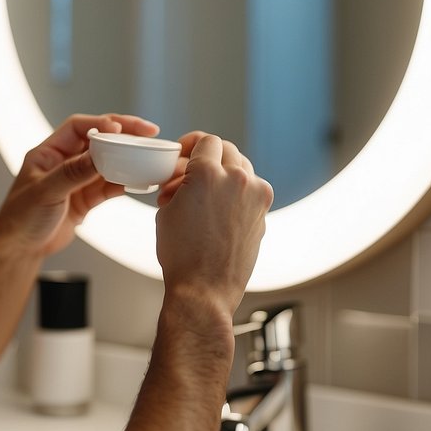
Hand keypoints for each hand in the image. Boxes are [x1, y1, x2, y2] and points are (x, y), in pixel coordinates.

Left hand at [0, 113, 158, 256]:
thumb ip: (72, 173)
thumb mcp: (45, 192)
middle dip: (123, 134)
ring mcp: (77, 180)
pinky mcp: (86, 198)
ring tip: (149, 155)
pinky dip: (125, 182)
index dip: (101, 123)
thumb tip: (98, 154)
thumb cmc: (20, 218)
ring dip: (128, 158)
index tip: (121, 128)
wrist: (21, 249)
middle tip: (148, 132)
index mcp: (48, 152)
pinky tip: (140, 180)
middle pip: (98, 140)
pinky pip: (109, 185)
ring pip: (108, 162)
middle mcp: (64, 162)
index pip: (78, 127)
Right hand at [154, 132, 272, 317]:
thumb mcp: (166, 210)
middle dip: (208, 157)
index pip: (205, 141)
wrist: (204, 289)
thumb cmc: (180, 255)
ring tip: (205, 194)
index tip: (184, 153)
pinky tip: (219, 210)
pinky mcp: (264, 213)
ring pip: (242, 167)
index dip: (191, 144)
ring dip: (224, 173)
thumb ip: (179, 184)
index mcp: (208, 173)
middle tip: (192, 172)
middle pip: (226, 149)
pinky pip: (251, 190)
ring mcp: (255, 196)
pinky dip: (236, 192)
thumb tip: (185, 178)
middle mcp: (237, 179)